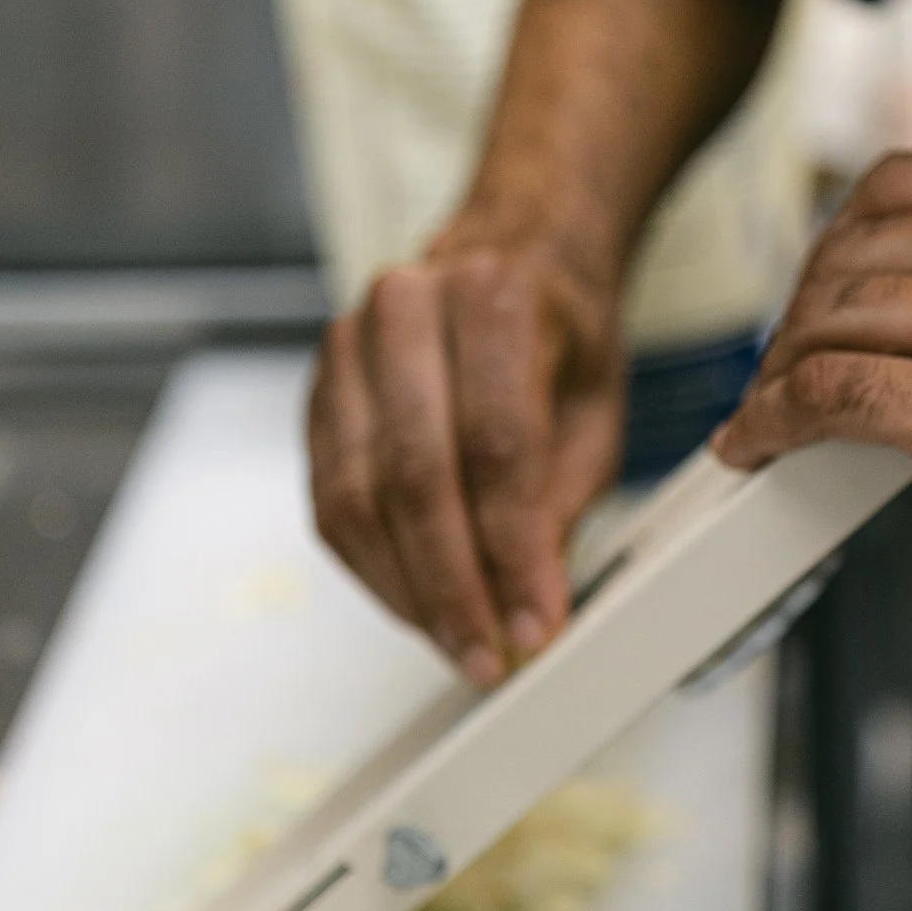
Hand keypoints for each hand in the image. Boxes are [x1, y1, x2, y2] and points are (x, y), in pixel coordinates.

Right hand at [309, 224, 628, 684]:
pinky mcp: (317, 394)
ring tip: (455, 641)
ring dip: (406, 589)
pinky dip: (371, 567)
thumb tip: (530, 610)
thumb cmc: (555, 335)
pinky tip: (413, 602)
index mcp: (492, 296)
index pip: (496, 446)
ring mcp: (347, 348)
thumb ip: (559, 510)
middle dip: (453, 585)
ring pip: (359, 496)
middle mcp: (406, 309)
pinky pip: (329, 502)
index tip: (531, 623)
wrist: (509, 258)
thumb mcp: (594, 415)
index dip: (511, 551)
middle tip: (487, 652)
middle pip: (416, 475)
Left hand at [716, 150, 911, 631]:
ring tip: (770, 406)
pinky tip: (761, 441)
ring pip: (825, 320)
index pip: (900, 184)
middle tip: (790, 352)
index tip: (827, 277)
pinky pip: (824, 396)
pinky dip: (771, 420)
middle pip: (847, 250)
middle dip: (802, 308)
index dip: (840, 237)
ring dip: (780, 369)